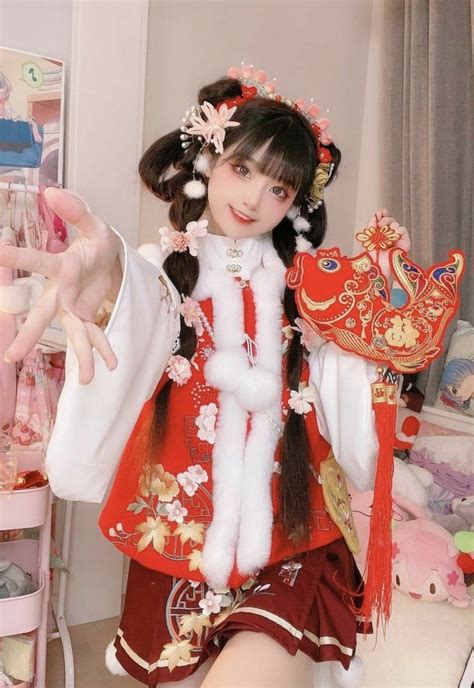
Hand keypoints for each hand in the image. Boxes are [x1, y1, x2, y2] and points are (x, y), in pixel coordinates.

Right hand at [0, 187, 120, 383]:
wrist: (107, 258)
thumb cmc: (95, 240)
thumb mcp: (94, 224)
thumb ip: (76, 210)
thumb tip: (52, 190)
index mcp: (61, 267)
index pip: (37, 262)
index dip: (17, 259)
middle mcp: (62, 292)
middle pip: (43, 315)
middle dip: (29, 334)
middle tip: (11, 356)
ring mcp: (74, 308)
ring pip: (73, 334)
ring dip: (80, 356)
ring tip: (86, 381)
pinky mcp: (86, 316)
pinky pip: (94, 335)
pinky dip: (103, 350)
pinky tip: (111, 366)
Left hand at [359, 208, 410, 280]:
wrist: (378, 268)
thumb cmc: (371, 258)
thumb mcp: (367, 240)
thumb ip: (371, 226)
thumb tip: (375, 215)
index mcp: (379, 236)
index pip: (382, 221)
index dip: (382, 215)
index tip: (381, 212)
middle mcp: (388, 237)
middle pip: (390, 220)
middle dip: (385, 219)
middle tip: (380, 224)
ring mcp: (396, 240)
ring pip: (396, 224)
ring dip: (390, 225)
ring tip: (385, 234)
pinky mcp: (404, 242)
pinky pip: (403, 230)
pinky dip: (398, 230)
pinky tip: (393, 236)